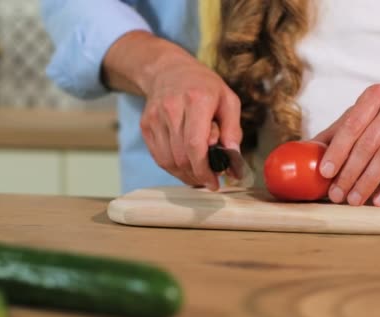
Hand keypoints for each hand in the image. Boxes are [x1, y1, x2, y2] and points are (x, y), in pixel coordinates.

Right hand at [103, 31, 241, 190]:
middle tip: (210, 179)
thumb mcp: (228, 100)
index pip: (195, 144)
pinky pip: (159, 157)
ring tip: (199, 174)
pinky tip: (185, 167)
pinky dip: (173, 168)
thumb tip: (234, 161)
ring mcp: (155, 118)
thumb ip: (233, 130)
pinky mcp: (146, 126)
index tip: (215, 182)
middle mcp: (172, 108)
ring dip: (185, 175)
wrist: (168, 70)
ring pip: (168, 161)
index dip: (204, 169)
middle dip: (197, 175)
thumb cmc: (203, 86)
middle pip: (181, 156)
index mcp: (196, 99)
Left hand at [313, 84, 379, 206]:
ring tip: (354, 200)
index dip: (337, 151)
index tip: (325, 173)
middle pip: (367, 144)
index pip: (351, 126)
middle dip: (349, 173)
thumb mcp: (368, 109)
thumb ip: (340, 129)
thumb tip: (307, 149)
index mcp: (374, 97)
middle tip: (336, 194)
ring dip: (368, 182)